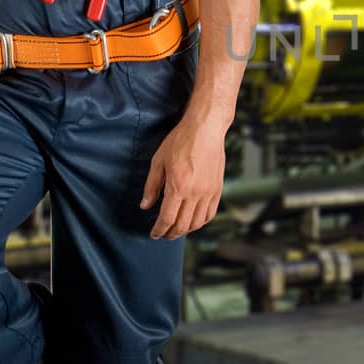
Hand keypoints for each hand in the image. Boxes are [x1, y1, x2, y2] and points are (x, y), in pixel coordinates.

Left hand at [140, 121, 226, 238]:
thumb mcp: (158, 161)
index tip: (154, 234)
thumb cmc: (180, 141)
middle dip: (171, 233)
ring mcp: (209, 192)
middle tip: (163, 234)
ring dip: (186, 230)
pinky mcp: (217, 189)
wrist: (206, 129)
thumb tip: (145, 206)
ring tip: (177, 229)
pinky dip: (201, 222)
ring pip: (197, 222)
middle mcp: (195, 193)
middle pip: (183, 225)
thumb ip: (152, 186)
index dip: (159, 230)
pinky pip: (210, 214)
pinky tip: (193, 221)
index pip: (167, 218)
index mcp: (178, 187)